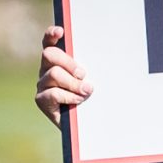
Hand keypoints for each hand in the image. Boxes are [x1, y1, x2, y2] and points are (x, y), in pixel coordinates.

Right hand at [37, 26, 124, 162]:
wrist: (93, 131)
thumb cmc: (100, 101)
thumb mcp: (102, 81)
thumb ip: (100, 66)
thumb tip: (120, 46)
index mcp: (61, 61)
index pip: (50, 42)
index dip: (52, 34)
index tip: (62, 31)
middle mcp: (48, 70)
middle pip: (48, 54)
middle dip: (69, 62)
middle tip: (85, 74)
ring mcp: (43, 85)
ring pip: (53, 74)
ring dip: (73, 83)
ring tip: (87, 92)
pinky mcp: (41, 101)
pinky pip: (51, 93)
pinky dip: (68, 96)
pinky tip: (78, 102)